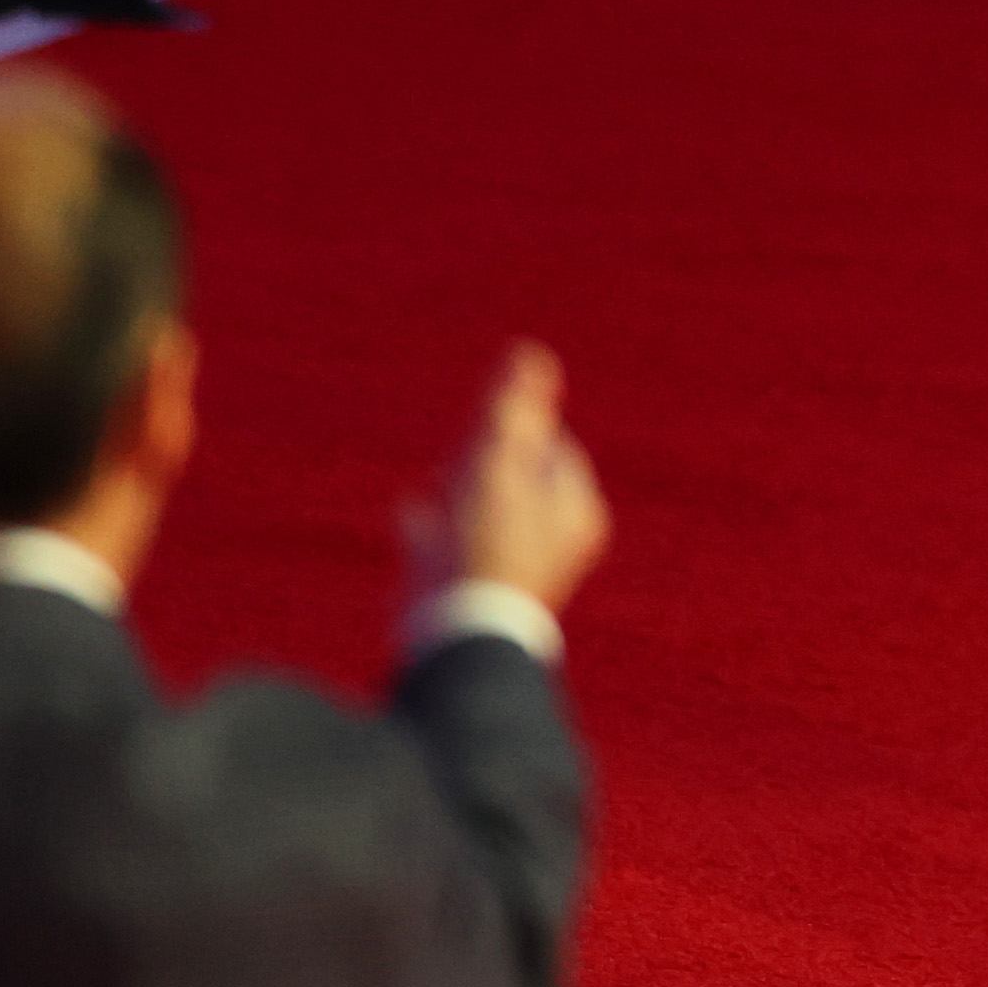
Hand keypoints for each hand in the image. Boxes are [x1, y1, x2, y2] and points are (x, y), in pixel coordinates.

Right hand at [405, 342, 609, 617]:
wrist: (454, 634)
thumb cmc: (487, 544)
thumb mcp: (503, 465)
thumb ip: (516, 409)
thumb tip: (531, 352)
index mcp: (574, 512)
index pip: (551, 447)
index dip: (516, 432)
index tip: (489, 429)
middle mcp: (547, 542)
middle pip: (513, 477)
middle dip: (483, 459)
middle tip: (463, 454)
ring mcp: (504, 565)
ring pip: (479, 509)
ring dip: (456, 487)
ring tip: (438, 478)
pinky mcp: (463, 586)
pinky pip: (446, 542)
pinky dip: (429, 523)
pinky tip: (413, 510)